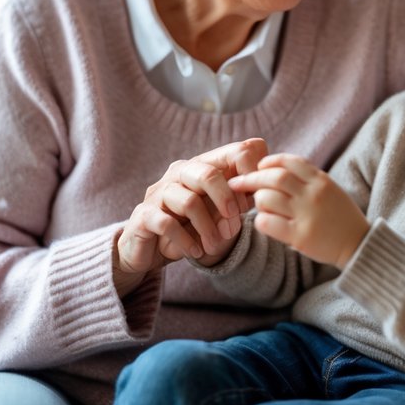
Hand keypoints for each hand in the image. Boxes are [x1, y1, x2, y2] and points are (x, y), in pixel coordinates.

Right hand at [114, 138, 267, 294]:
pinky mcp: (143, 215)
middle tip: (235, 223)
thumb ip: (240, 199)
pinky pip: (167, 224)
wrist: (151, 251)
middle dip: (227, 200)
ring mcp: (159, 192)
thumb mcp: (220, 213)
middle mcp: (179, 173)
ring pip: (189, 202)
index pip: (234, 151)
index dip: (250, 173)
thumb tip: (261, 192)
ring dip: (208, 229)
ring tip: (215, 246)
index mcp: (204, 165)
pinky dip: (186, 241)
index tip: (256, 200)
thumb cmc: (191, 227)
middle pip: (208, 173)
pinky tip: (196, 253)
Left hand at [229, 154, 369, 267]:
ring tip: (260, 206)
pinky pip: (268, 222)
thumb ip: (308, 179)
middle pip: (274, 177)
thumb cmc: (341, 216)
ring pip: (267, 198)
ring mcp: (307, 215)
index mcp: (321, 181)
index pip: (290, 161)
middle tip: (237, 183)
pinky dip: (260, 220)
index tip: (259, 166)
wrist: (358, 244)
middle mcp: (314, 195)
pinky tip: (264, 222)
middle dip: (251, 178)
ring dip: (257, 200)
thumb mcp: (330, 190)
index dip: (269, 161)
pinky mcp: (300, 237)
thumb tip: (276, 169)